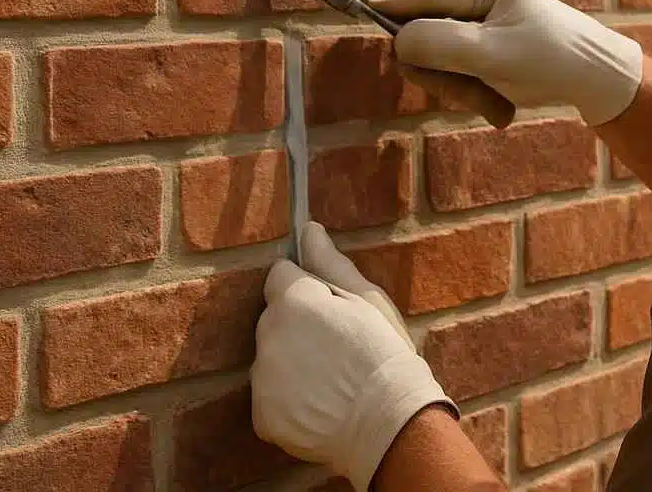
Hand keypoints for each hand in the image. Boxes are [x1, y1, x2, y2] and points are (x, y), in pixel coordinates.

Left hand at [252, 224, 455, 491]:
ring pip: (272, 359)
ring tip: (332, 379)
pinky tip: (321, 404)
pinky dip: (290, 401)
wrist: (388, 421)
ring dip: (292, 363)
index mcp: (294, 300)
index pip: (281, 276)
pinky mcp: (262, 416)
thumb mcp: (368, 300)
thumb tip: (309, 230)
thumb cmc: (386, 353)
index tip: (332, 308)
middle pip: (274, 318)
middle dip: (298, 326)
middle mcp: (268, 335)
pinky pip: (271, 397)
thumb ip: (331, 264)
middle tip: (338, 346)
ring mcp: (262, 379)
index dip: (308, 288)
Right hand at [363, 0, 643, 126]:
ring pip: (438, 58)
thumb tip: (397, 39)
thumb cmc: (552, 60)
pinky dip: (474, 93)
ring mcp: (481, 24)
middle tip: (470, 92)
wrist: (599, 82)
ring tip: (496, 104)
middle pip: (424, 30)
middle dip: (441, 70)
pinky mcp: (485, 49)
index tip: (354, 2)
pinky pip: (457, 72)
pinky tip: (501, 106)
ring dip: (461, 89)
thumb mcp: (493, 54)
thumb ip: (440, 43)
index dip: (389, 0)